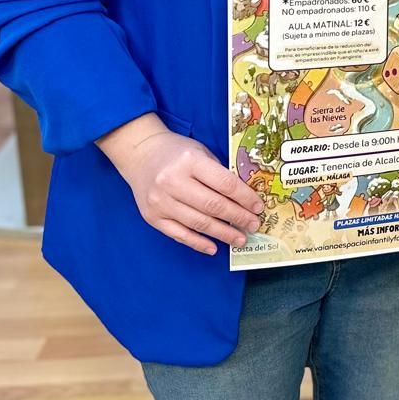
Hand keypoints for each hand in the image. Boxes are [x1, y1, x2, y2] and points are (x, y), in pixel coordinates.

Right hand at [97, 113, 263, 255]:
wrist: (140, 154)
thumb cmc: (176, 152)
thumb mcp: (201, 152)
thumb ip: (219, 173)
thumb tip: (245, 199)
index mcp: (190, 161)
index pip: (224, 184)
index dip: (245, 198)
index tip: (258, 207)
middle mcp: (173, 182)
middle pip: (213, 206)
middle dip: (238, 218)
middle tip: (253, 225)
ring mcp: (160, 202)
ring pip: (198, 223)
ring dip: (223, 234)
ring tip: (240, 239)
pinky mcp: (152, 217)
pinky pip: (179, 234)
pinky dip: (198, 243)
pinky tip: (214, 247)